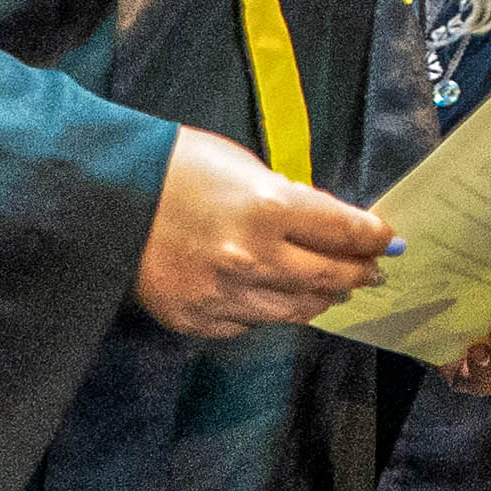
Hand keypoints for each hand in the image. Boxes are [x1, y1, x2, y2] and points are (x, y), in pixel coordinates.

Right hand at [131, 128, 393, 338]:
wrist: (102, 197)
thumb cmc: (176, 167)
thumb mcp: (243, 167)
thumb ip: (288, 199)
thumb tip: (326, 226)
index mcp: (269, 208)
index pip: (344, 232)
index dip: (373, 237)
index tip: (388, 240)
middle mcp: (254, 259)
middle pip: (329, 279)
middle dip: (358, 272)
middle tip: (372, 270)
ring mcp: (226, 297)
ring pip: (296, 311)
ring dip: (321, 298)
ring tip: (334, 290)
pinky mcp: (199, 320)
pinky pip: (250, 324)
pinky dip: (268, 310)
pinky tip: (274, 297)